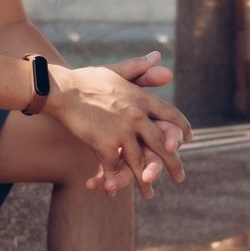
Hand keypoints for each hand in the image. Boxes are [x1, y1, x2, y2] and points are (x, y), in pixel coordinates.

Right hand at [48, 51, 192, 199]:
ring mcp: (122, 132)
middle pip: (161, 144)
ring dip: (144, 179)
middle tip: (180, 177)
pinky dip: (112, 180)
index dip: (180, 128)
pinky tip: (113, 191)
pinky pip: (113, 167)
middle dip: (172, 163)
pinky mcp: (105, 145)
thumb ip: (139, 68)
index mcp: (141, 99)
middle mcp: (136, 116)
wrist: (62, 90)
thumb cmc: (87, 79)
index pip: (170, 114)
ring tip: (150, 193)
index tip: (187, 139)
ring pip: (139, 161)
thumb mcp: (116, 71)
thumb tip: (159, 56)